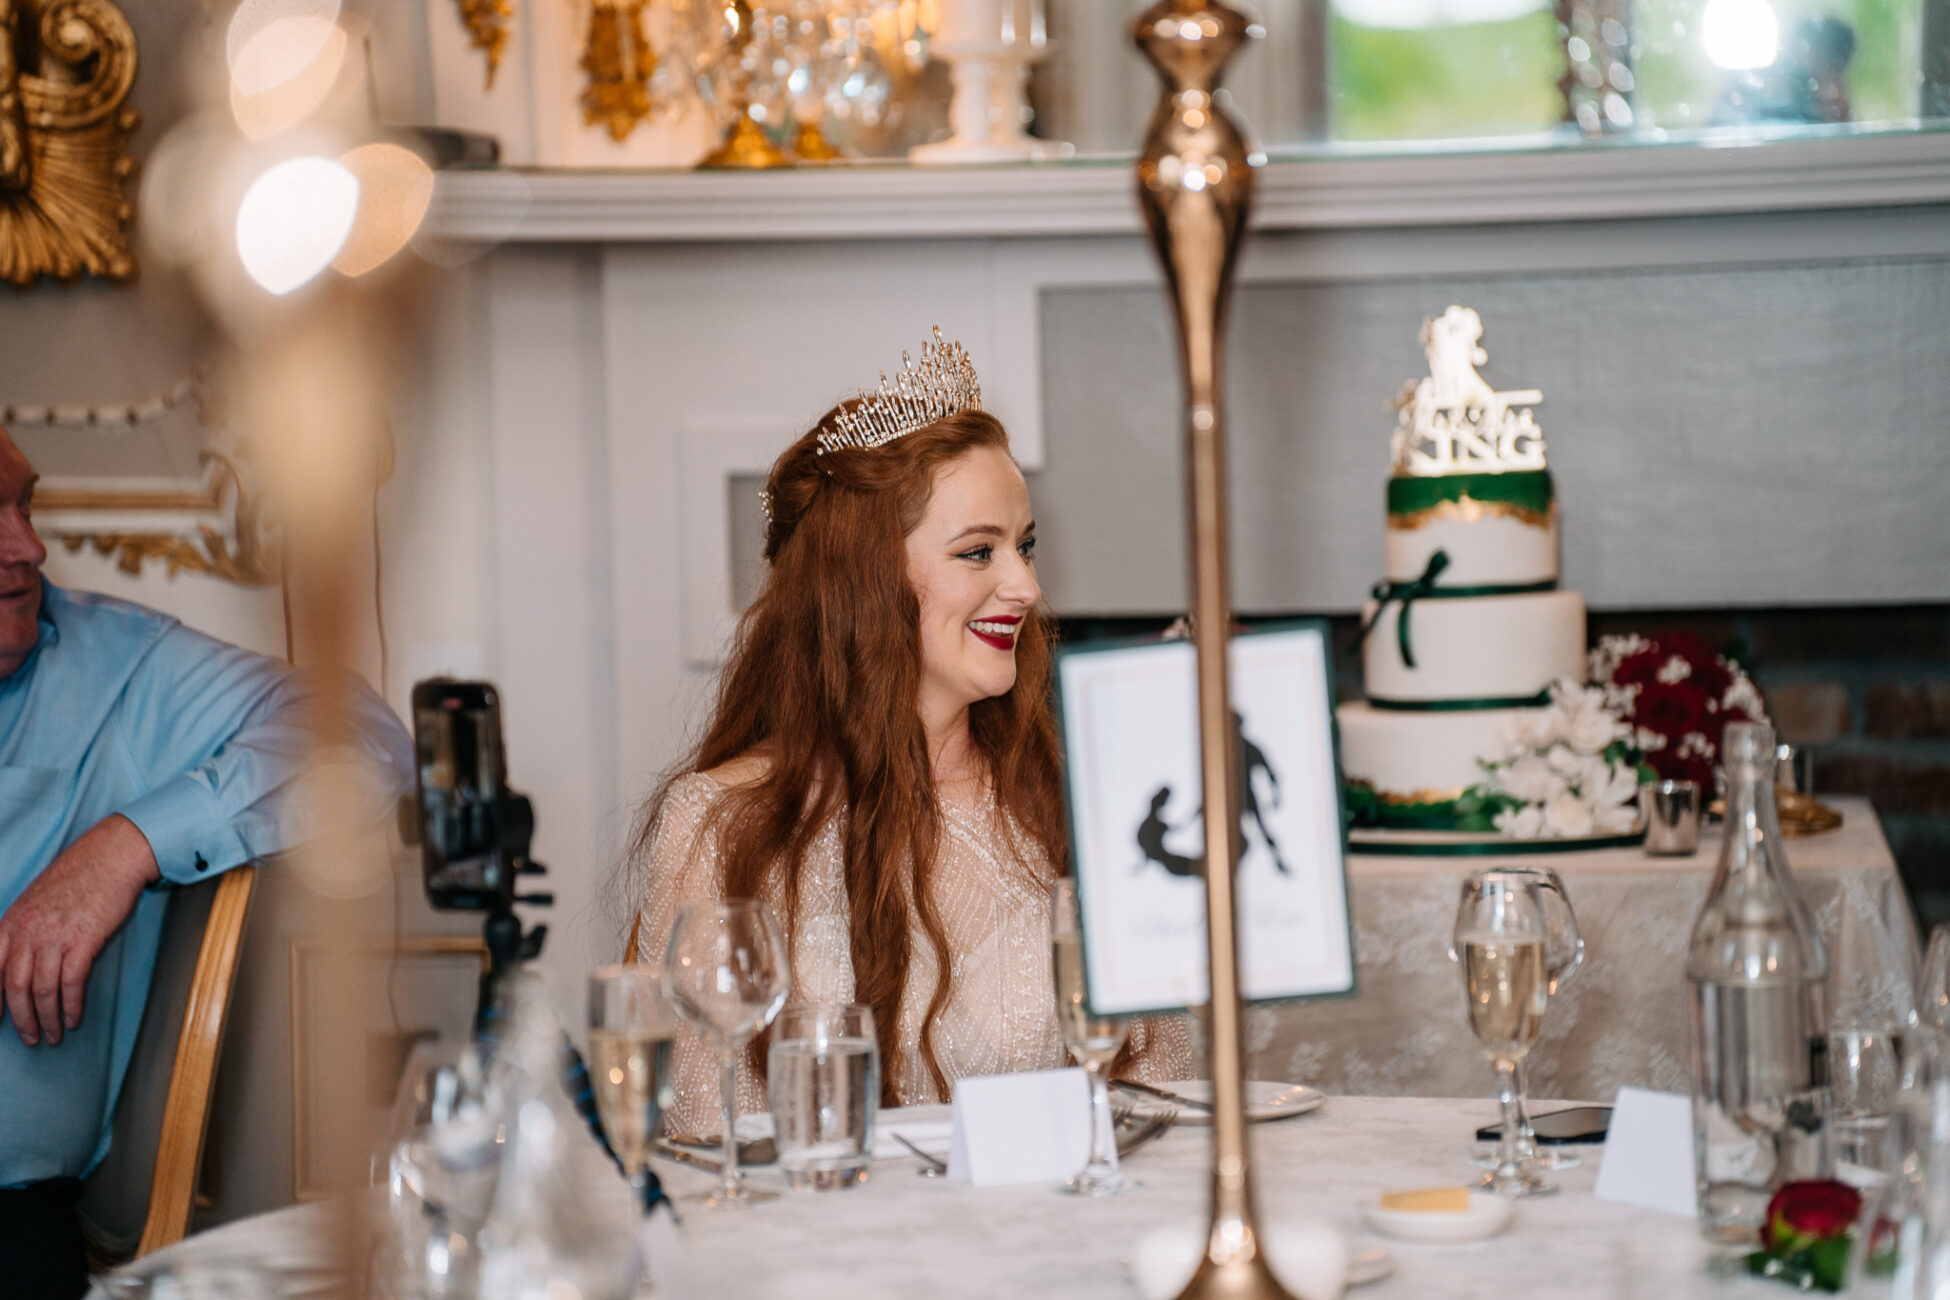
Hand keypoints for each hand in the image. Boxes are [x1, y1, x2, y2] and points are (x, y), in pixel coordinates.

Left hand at [0, 814, 158, 1045]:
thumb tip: (20, 964)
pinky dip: (72, 1006)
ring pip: (42, 990)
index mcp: (10, 923)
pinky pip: (72, 982)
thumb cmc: (78, 876)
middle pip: (15, 987)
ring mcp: (55, 936)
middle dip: (21, 1020)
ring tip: (55, 1036)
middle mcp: (27, 932)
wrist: (111, 855)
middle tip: (30, 1038)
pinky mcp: (84, 940)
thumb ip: (22, 930)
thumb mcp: (35, 901)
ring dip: (48, 1019)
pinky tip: (75, 1018)